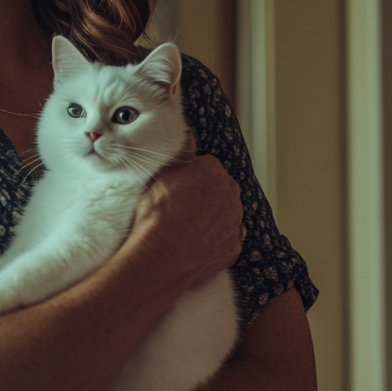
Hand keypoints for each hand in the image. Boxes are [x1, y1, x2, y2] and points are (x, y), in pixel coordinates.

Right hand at [130, 143, 243, 289]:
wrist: (162, 254)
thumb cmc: (157, 213)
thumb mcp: (160, 175)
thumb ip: (180, 153)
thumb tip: (189, 136)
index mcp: (212, 171)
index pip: (206, 166)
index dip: (190, 176)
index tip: (177, 186)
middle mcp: (230, 194)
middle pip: (220, 189)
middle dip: (205, 195)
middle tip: (181, 206)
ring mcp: (234, 222)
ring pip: (226, 214)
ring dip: (212, 217)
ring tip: (187, 227)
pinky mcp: (234, 247)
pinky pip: (226, 239)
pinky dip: (215, 240)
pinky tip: (197, 244)